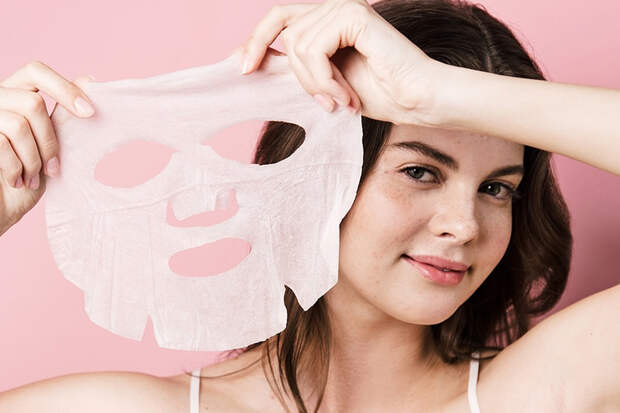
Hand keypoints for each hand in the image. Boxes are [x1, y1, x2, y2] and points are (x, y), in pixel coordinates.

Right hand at [0, 60, 94, 235]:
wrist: (1, 208)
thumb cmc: (26, 178)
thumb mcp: (50, 145)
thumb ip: (62, 116)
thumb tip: (89, 80)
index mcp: (15, 94)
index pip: (36, 71)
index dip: (64, 88)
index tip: (90, 112)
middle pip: (33, 103)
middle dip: (49, 140)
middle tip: (53, 168)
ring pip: (19, 125)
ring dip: (33, 158)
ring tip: (33, 178)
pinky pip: (2, 143)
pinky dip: (16, 167)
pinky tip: (17, 180)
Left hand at [238, 0, 444, 124]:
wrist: (415, 100)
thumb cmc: (379, 93)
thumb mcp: (322, 82)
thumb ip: (291, 67)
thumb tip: (247, 59)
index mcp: (327, 21)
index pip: (279, 19)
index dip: (256, 40)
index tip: (242, 69)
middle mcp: (334, 8)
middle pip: (285, 33)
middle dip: (300, 76)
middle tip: (326, 102)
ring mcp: (344, 7)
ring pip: (297, 45)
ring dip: (315, 83)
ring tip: (340, 100)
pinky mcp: (353, 14)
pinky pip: (314, 49)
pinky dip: (324, 79)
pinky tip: (345, 95)